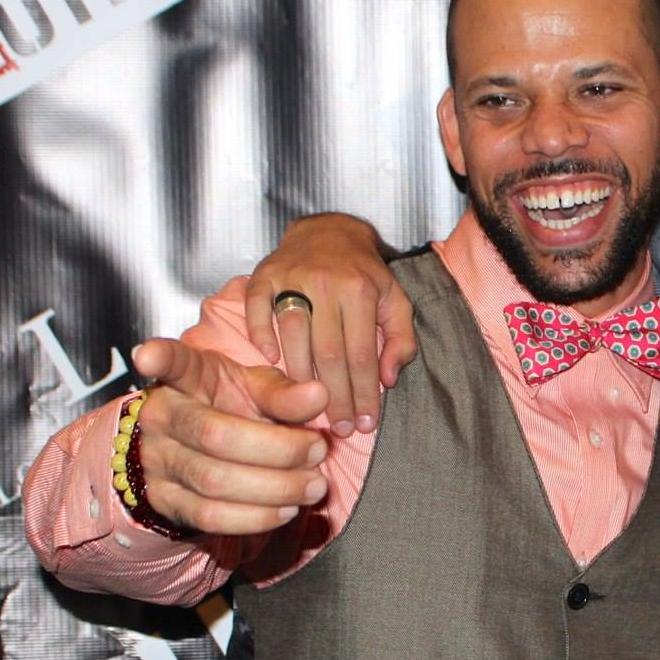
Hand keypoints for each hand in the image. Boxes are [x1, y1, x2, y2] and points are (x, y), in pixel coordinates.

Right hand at [130, 338, 329, 535]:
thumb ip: (286, 394)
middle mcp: (162, 417)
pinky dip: (256, 518)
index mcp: (187, 378)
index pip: (172, 363)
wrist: (203, 450)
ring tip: (314, 485)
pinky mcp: (165, 501)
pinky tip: (287, 509)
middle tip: (319, 451)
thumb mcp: (258, 390)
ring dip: (276, 488)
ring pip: (214, 481)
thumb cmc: (234, 408)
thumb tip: (319, 396)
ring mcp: (156, 461)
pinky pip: (210, 517)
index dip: (159, 358)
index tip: (147, 357)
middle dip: (280, 449)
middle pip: (216, 435)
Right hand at [243, 213, 416, 437]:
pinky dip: (261, 335)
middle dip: (335, 397)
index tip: (364, 424)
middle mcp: (326, 283)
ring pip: (294, 335)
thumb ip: (401, 339)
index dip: (364, 393)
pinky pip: (257, 308)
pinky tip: (271, 362)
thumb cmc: (365, 274)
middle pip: (329, 353)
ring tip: (309, 409)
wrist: (329, 231)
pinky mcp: (264, 274)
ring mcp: (291, 277)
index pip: (362, 354)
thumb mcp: (396, 300)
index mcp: (361, 290)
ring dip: (301, 378)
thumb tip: (389, 379)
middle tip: (338, 429)